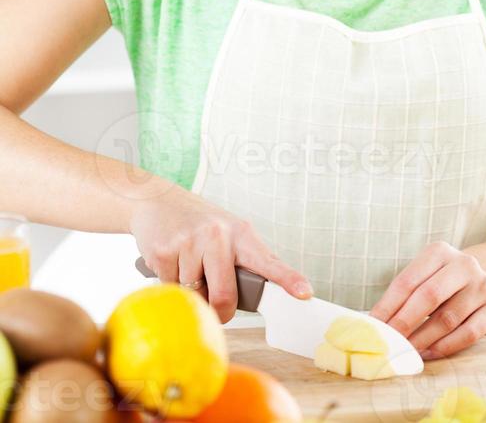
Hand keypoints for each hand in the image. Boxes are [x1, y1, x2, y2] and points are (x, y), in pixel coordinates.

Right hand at [129, 182, 313, 322]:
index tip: (305, 293)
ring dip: (190, 289)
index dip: (289, 279)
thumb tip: (261, 294)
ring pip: (194, 294)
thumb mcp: (227, 234)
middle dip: (220, 310)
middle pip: (224, 295)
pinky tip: (170, 259)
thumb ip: (243, 262)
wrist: (156, 200)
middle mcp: (218, 235)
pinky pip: (170, 287)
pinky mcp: (164, 251)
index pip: (269, 261)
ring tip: (186, 261)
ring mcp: (190, 242)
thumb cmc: (197, 224)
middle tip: (216, 306)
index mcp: (241, 234)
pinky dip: (169, 281)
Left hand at [367, 241, 485, 359]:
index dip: (388, 305)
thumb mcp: (425, 274)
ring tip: (405, 350)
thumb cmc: (442, 280)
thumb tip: (375, 321)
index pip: (408, 280)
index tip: (373, 325)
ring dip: (423, 339)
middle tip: (389, 341)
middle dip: (405, 322)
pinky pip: (468, 334)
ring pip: (448, 318)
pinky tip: (428, 353)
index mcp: (439, 251)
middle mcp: (464, 265)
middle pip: (429, 296)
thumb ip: (404, 293)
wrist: (482, 279)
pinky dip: (445, 347)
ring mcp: (482, 287)